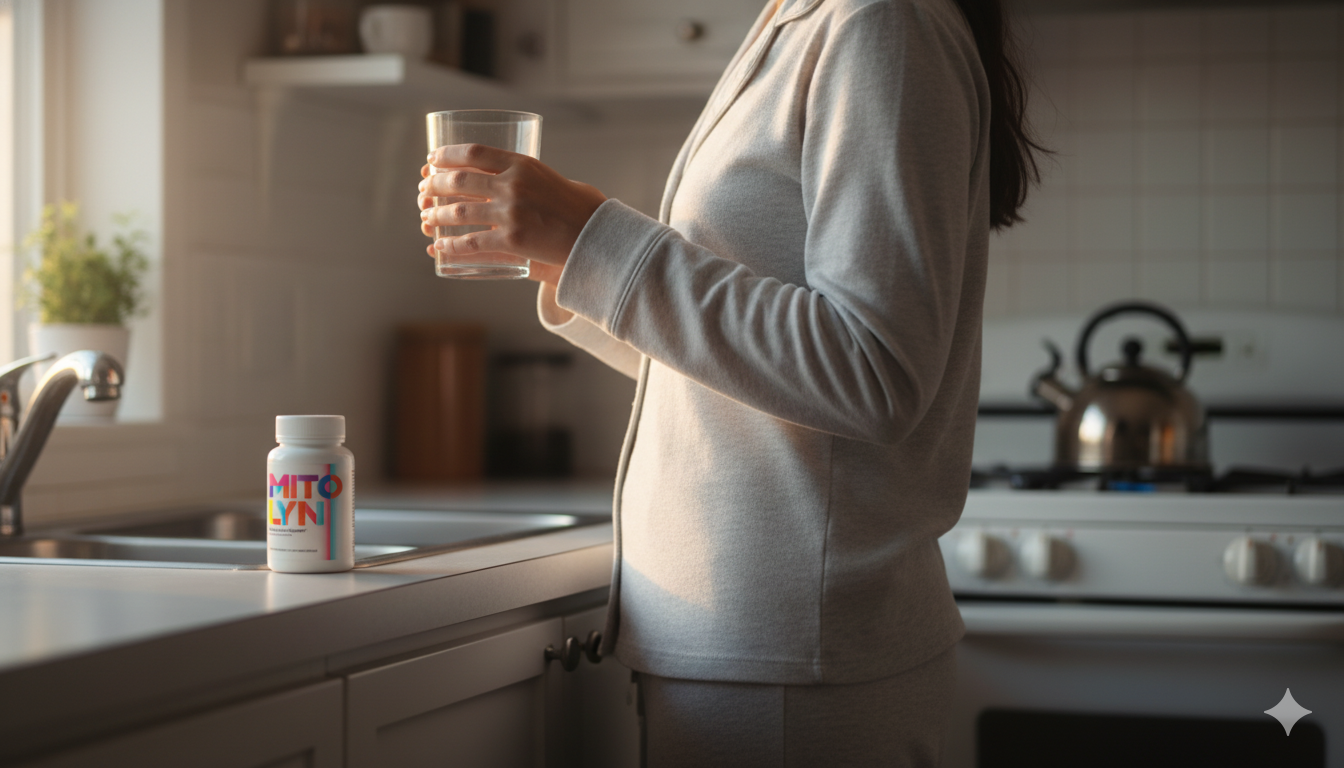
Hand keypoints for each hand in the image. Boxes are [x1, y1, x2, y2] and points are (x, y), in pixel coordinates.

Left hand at [417, 144, 606, 269]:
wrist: (598, 235)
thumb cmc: (580, 208)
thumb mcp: (551, 179)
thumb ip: (527, 177)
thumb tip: (503, 178)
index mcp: (522, 164)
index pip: (472, 153)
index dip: (446, 156)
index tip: (432, 161)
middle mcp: (512, 184)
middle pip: (458, 180)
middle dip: (434, 185)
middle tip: (424, 191)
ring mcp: (510, 213)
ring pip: (457, 212)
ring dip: (435, 215)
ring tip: (426, 218)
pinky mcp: (511, 241)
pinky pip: (470, 242)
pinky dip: (449, 244)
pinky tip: (438, 246)